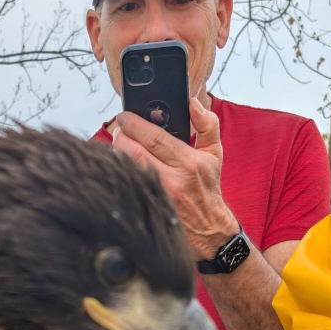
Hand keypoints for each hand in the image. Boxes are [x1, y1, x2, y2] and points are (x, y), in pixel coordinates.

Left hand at [112, 97, 242, 258]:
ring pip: (125, 167)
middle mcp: (171, 179)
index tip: (124, 116)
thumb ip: (207, 124)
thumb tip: (194, 102)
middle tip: (118, 129)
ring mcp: (155, 195)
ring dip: (116, 153)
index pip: (154, 137)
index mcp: (188, 162)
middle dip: (120, 136)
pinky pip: (124, 184)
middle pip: (133, 151)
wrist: (208, 228)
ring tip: (118, 145)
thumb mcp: (214, 153)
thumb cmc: (207, 186)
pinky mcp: (144, 207)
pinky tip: (117, 166)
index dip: (134, 124)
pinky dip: (118, 172)